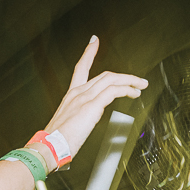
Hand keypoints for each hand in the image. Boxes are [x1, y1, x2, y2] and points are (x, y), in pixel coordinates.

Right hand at [40, 37, 148, 159]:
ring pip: (111, 80)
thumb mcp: (67, 125)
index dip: (88, 53)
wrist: (48, 147)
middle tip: (137, 80)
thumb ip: (78, 119)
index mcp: (71, 96)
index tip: (94, 42)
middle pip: (104, 75)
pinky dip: (126, 89)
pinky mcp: (91, 106)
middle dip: (123, 76)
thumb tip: (83, 124)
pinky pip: (113, 91)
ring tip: (141, 86)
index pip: (81, 68)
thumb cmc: (56, 142)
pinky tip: (133, 93)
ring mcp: (84, 98)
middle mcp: (77, 93)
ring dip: (129, 81)